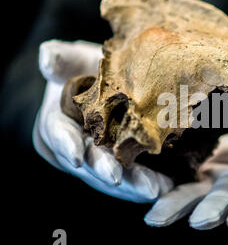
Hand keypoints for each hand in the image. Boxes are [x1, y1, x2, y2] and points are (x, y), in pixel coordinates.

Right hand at [33, 40, 172, 201]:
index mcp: (56, 124)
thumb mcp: (78, 60)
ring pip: (112, 178)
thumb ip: (64, 59)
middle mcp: (75, 150)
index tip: (76, 156)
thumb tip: (47, 56)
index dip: (66, 144)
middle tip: (117, 176)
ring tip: (151, 188)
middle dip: (103, 170)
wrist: (112, 87)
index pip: (57, 135)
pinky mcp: (121, 170)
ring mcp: (98, 164)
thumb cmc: (91, 72)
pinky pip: (133, 181)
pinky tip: (164, 186)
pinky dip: (148, 184)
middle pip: (87, 164)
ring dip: (130, 185)